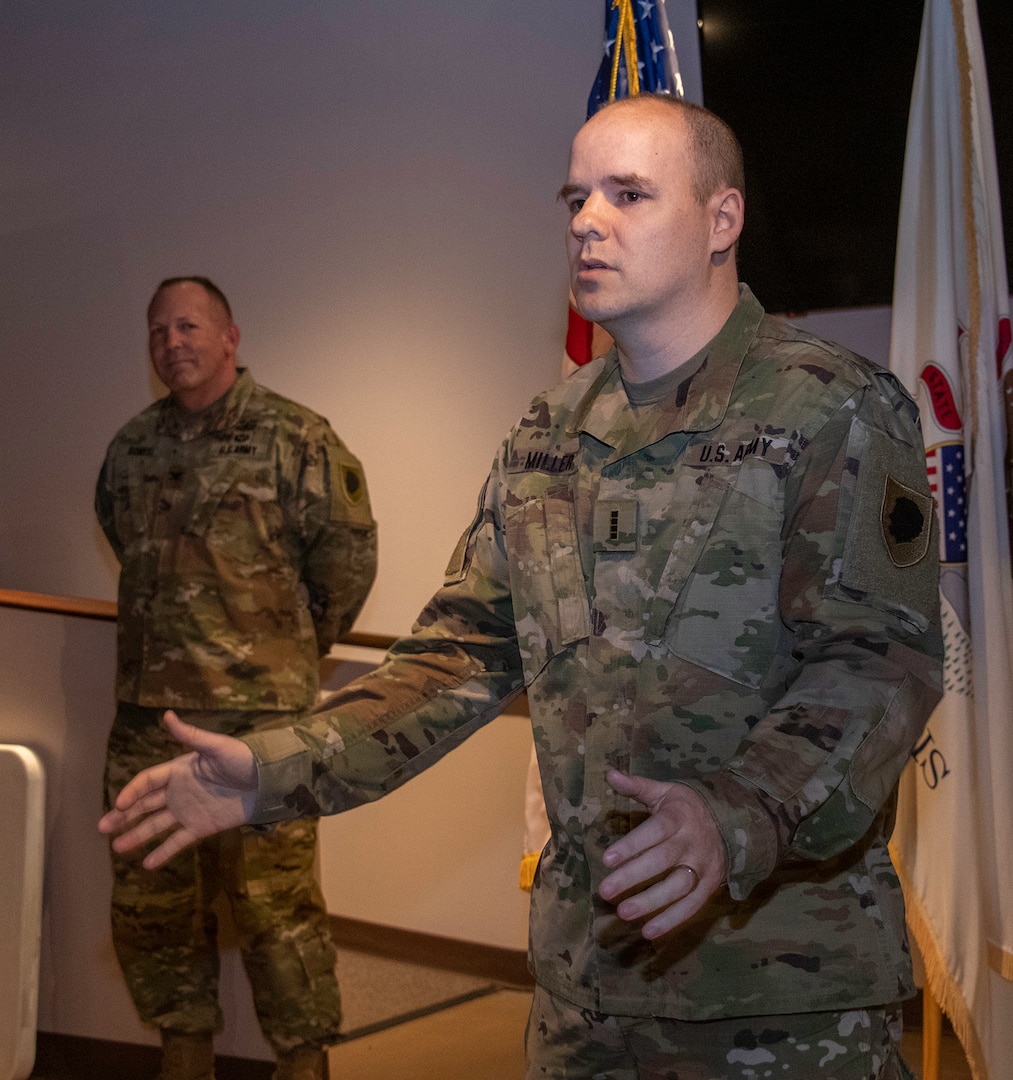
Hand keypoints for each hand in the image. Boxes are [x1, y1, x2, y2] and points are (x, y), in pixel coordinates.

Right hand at [98, 710, 258, 869]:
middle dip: (123, 816)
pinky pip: (178, 841)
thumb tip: (167, 715)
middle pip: (145, 805)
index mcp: (179, 771)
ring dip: (136, 835)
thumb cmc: (243, 759)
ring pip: (156, 825)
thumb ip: (190, 736)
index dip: (132, 792)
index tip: (119, 803)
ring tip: (116, 848)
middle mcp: (179, 792)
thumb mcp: (216, 746)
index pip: (148, 782)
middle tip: (102, 827)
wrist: (267, 781)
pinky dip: (163, 852)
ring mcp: (188, 811)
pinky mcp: (200, 827)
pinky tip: (147, 864)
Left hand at [599, 769, 725, 938]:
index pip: (654, 832)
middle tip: (605, 891)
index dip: (632, 845)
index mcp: (678, 817)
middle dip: (633, 877)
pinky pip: (692, 906)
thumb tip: (610, 773)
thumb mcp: (666, 791)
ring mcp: (703, 866)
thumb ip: (637, 787)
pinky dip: (672, 921)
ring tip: (623, 912)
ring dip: (650, 902)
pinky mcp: (711, 886)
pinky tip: (649, 932)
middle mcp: (692, 843)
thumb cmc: (688, 807)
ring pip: (677, 887)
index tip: (607, 858)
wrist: (735, 820)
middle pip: (661, 861)